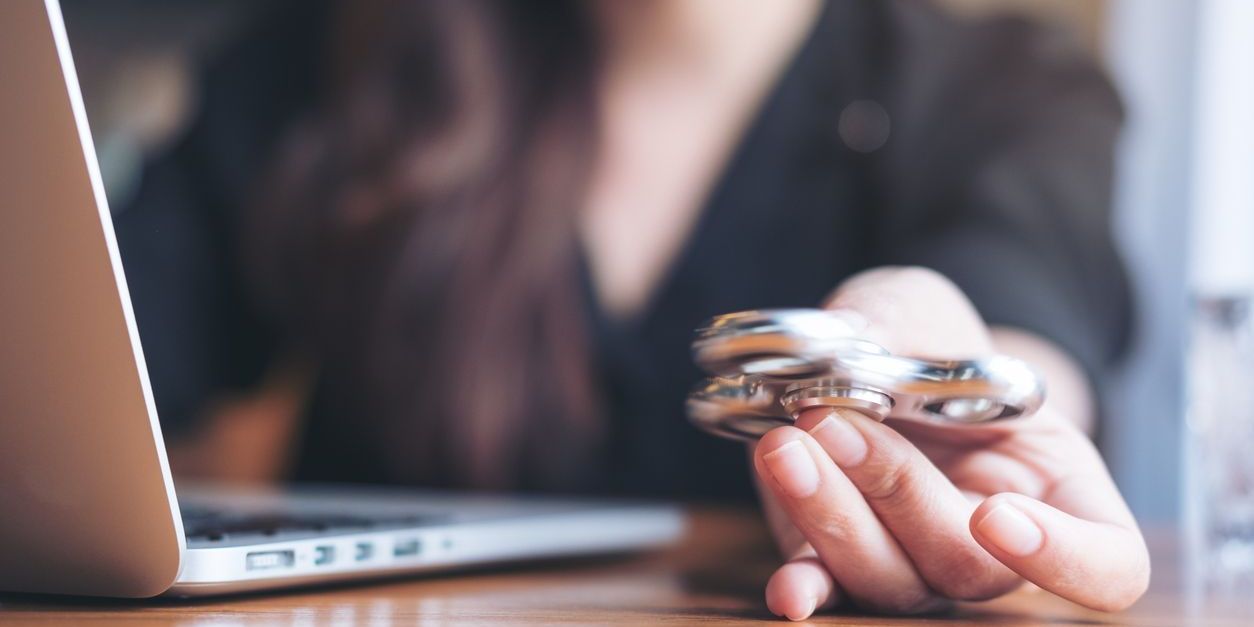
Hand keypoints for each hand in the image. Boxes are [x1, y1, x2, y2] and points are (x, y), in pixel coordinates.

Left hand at [752, 267, 1148, 619]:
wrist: (875, 358)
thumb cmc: (930, 341)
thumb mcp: (933, 314)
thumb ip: (912, 332)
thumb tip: (859, 349)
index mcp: (1060, 490)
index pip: (1108, 564)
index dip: (1065, 558)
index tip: (997, 514)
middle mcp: (993, 545)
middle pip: (967, 566)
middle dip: (895, 490)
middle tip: (831, 420)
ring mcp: (916, 563)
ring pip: (890, 580)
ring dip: (831, 516)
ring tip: (784, 446)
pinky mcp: (842, 563)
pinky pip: (832, 588)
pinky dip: (809, 587)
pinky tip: (788, 590)